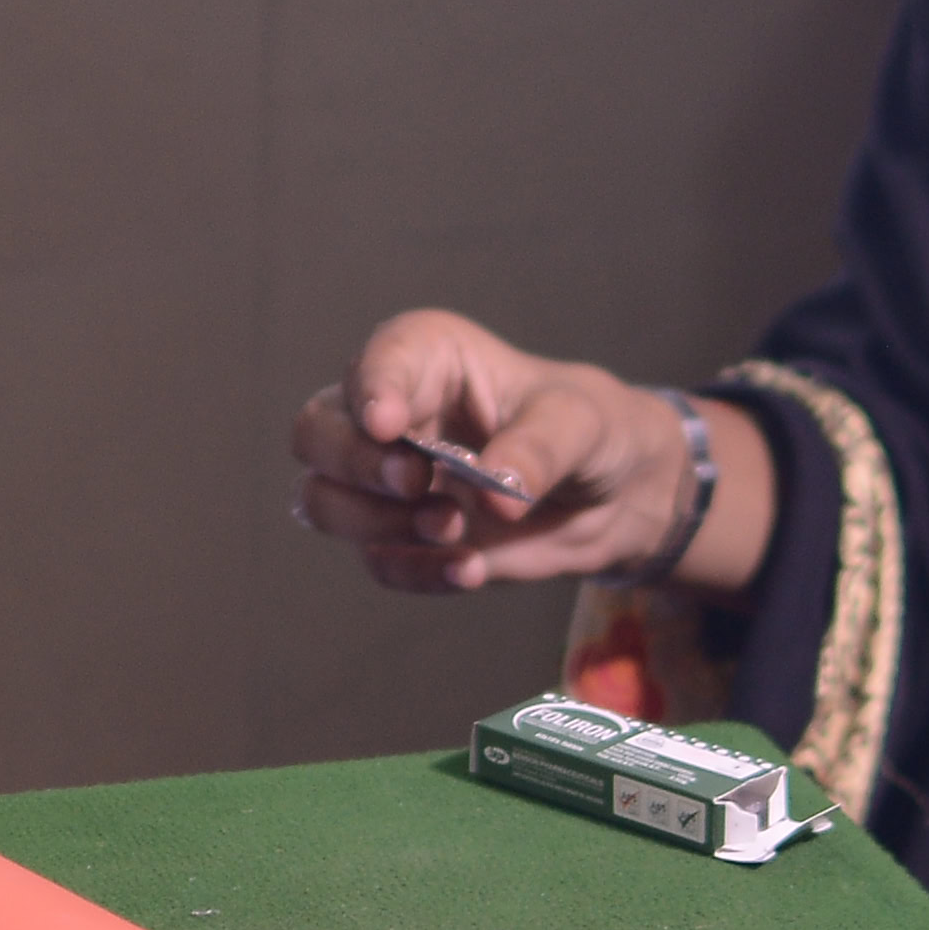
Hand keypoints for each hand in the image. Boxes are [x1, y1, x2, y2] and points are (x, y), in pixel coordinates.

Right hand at [285, 308, 769, 597]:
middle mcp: (390, 414)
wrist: (612, 495)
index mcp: (427, 359)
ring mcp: (385, 481)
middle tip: (416, 484)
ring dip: (375, 523)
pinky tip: (468, 569)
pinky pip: (376, 561)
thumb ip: (538, 450)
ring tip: (452, 527)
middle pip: (316, 431)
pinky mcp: (400, 538)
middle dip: (355, 464)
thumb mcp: (579, 423)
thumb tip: (496, 496)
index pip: (376, 361)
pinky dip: (415, 570)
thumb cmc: (590, 429)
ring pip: (323, 500)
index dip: (371, 389)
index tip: (387, 424)